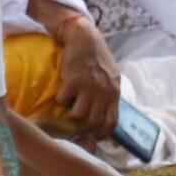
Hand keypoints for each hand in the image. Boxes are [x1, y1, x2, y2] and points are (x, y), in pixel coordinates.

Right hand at [40, 6, 121, 138]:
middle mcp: (103, 92)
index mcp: (114, 92)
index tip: (94, 137)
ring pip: (78, 115)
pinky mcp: (73, 82)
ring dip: (71, 115)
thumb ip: (109, 93)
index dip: (103, 133)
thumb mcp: (110, 76)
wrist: (84, 38)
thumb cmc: (97, 57)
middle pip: (93, 122)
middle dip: (84, 127)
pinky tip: (62, 92)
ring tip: (69, 107)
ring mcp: (88, 88)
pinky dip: (60, 100)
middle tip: (77, 124)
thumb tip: (104, 112)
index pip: (112, 122)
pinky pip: (63, 101)